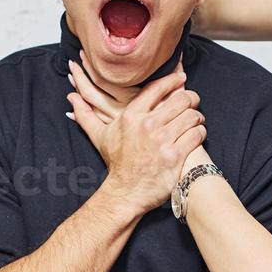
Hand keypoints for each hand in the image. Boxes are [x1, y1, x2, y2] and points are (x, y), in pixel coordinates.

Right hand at [66, 53, 205, 214]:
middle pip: (181, 99)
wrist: (126, 192)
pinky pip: (196, 134)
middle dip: (191, 99)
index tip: (181, 79)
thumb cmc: (117, 163)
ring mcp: (162, 141)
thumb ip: (86, 115)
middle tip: (193, 102)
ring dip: (197, 116)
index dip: (174, 80)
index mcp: (132, 116)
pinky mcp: (175, 156)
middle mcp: (147, 125)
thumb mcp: (100, 136)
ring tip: (196, 120)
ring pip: (192, 116)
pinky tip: (197, 134)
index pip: (158, 88)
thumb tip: (71, 100)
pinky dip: (200, 132)